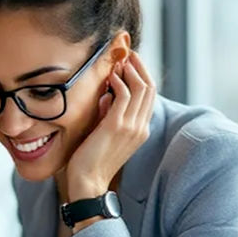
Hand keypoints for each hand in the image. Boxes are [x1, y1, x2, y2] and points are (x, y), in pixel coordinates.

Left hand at [64, 51, 155, 207]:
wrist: (87, 183)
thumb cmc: (90, 160)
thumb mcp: (103, 132)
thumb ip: (108, 114)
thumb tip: (107, 95)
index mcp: (140, 130)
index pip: (148, 96)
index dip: (142, 76)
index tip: (129, 62)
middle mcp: (140, 127)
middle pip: (150, 88)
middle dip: (140, 67)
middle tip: (128, 53)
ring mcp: (132, 127)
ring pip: (142, 88)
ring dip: (131, 70)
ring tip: (120, 59)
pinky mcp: (118, 126)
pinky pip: (125, 95)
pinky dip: (120, 81)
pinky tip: (110, 75)